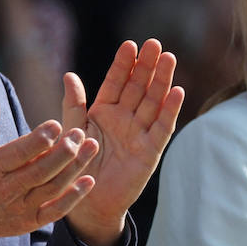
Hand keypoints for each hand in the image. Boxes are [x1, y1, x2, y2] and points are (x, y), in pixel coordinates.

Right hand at [0, 98, 100, 245]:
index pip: (20, 152)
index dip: (40, 139)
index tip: (56, 124)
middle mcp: (7, 189)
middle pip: (41, 170)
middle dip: (63, 151)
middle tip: (80, 134)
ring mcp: (21, 207)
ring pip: (53, 187)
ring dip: (74, 167)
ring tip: (91, 147)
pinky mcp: (31, 221)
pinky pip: (56, 210)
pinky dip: (74, 197)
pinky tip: (88, 180)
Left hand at [61, 39, 183, 245]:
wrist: (87, 203)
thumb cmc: (77, 166)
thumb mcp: (72, 131)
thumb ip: (73, 105)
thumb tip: (69, 75)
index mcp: (104, 112)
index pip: (116, 83)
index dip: (123, 65)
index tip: (130, 44)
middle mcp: (124, 119)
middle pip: (138, 87)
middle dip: (146, 65)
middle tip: (155, 42)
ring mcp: (139, 134)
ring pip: (153, 102)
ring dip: (162, 81)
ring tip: (169, 58)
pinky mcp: (150, 151)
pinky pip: (162, 128)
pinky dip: (170, 110)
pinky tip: (177, 91)